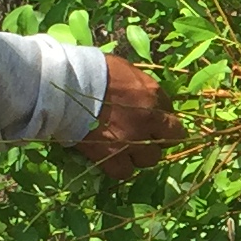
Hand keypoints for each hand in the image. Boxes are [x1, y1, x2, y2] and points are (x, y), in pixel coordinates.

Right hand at [71, 52, 179, 176]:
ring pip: (150, 159)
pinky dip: (120, 167)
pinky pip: (125, 171)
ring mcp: (132, 140)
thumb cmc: (94, 70)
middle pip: (169, 141)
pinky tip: (112, 158)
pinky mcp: (111, 156)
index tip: (153, 121)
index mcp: (153, 96)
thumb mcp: (126, 70)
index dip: (163, 121)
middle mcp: (148, 120)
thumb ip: (142, 87)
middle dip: (158, 139)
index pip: (173, 116)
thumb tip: (146, 97)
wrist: (68, 86)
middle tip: (144, 136)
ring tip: (126, 148)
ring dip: (140, 154)